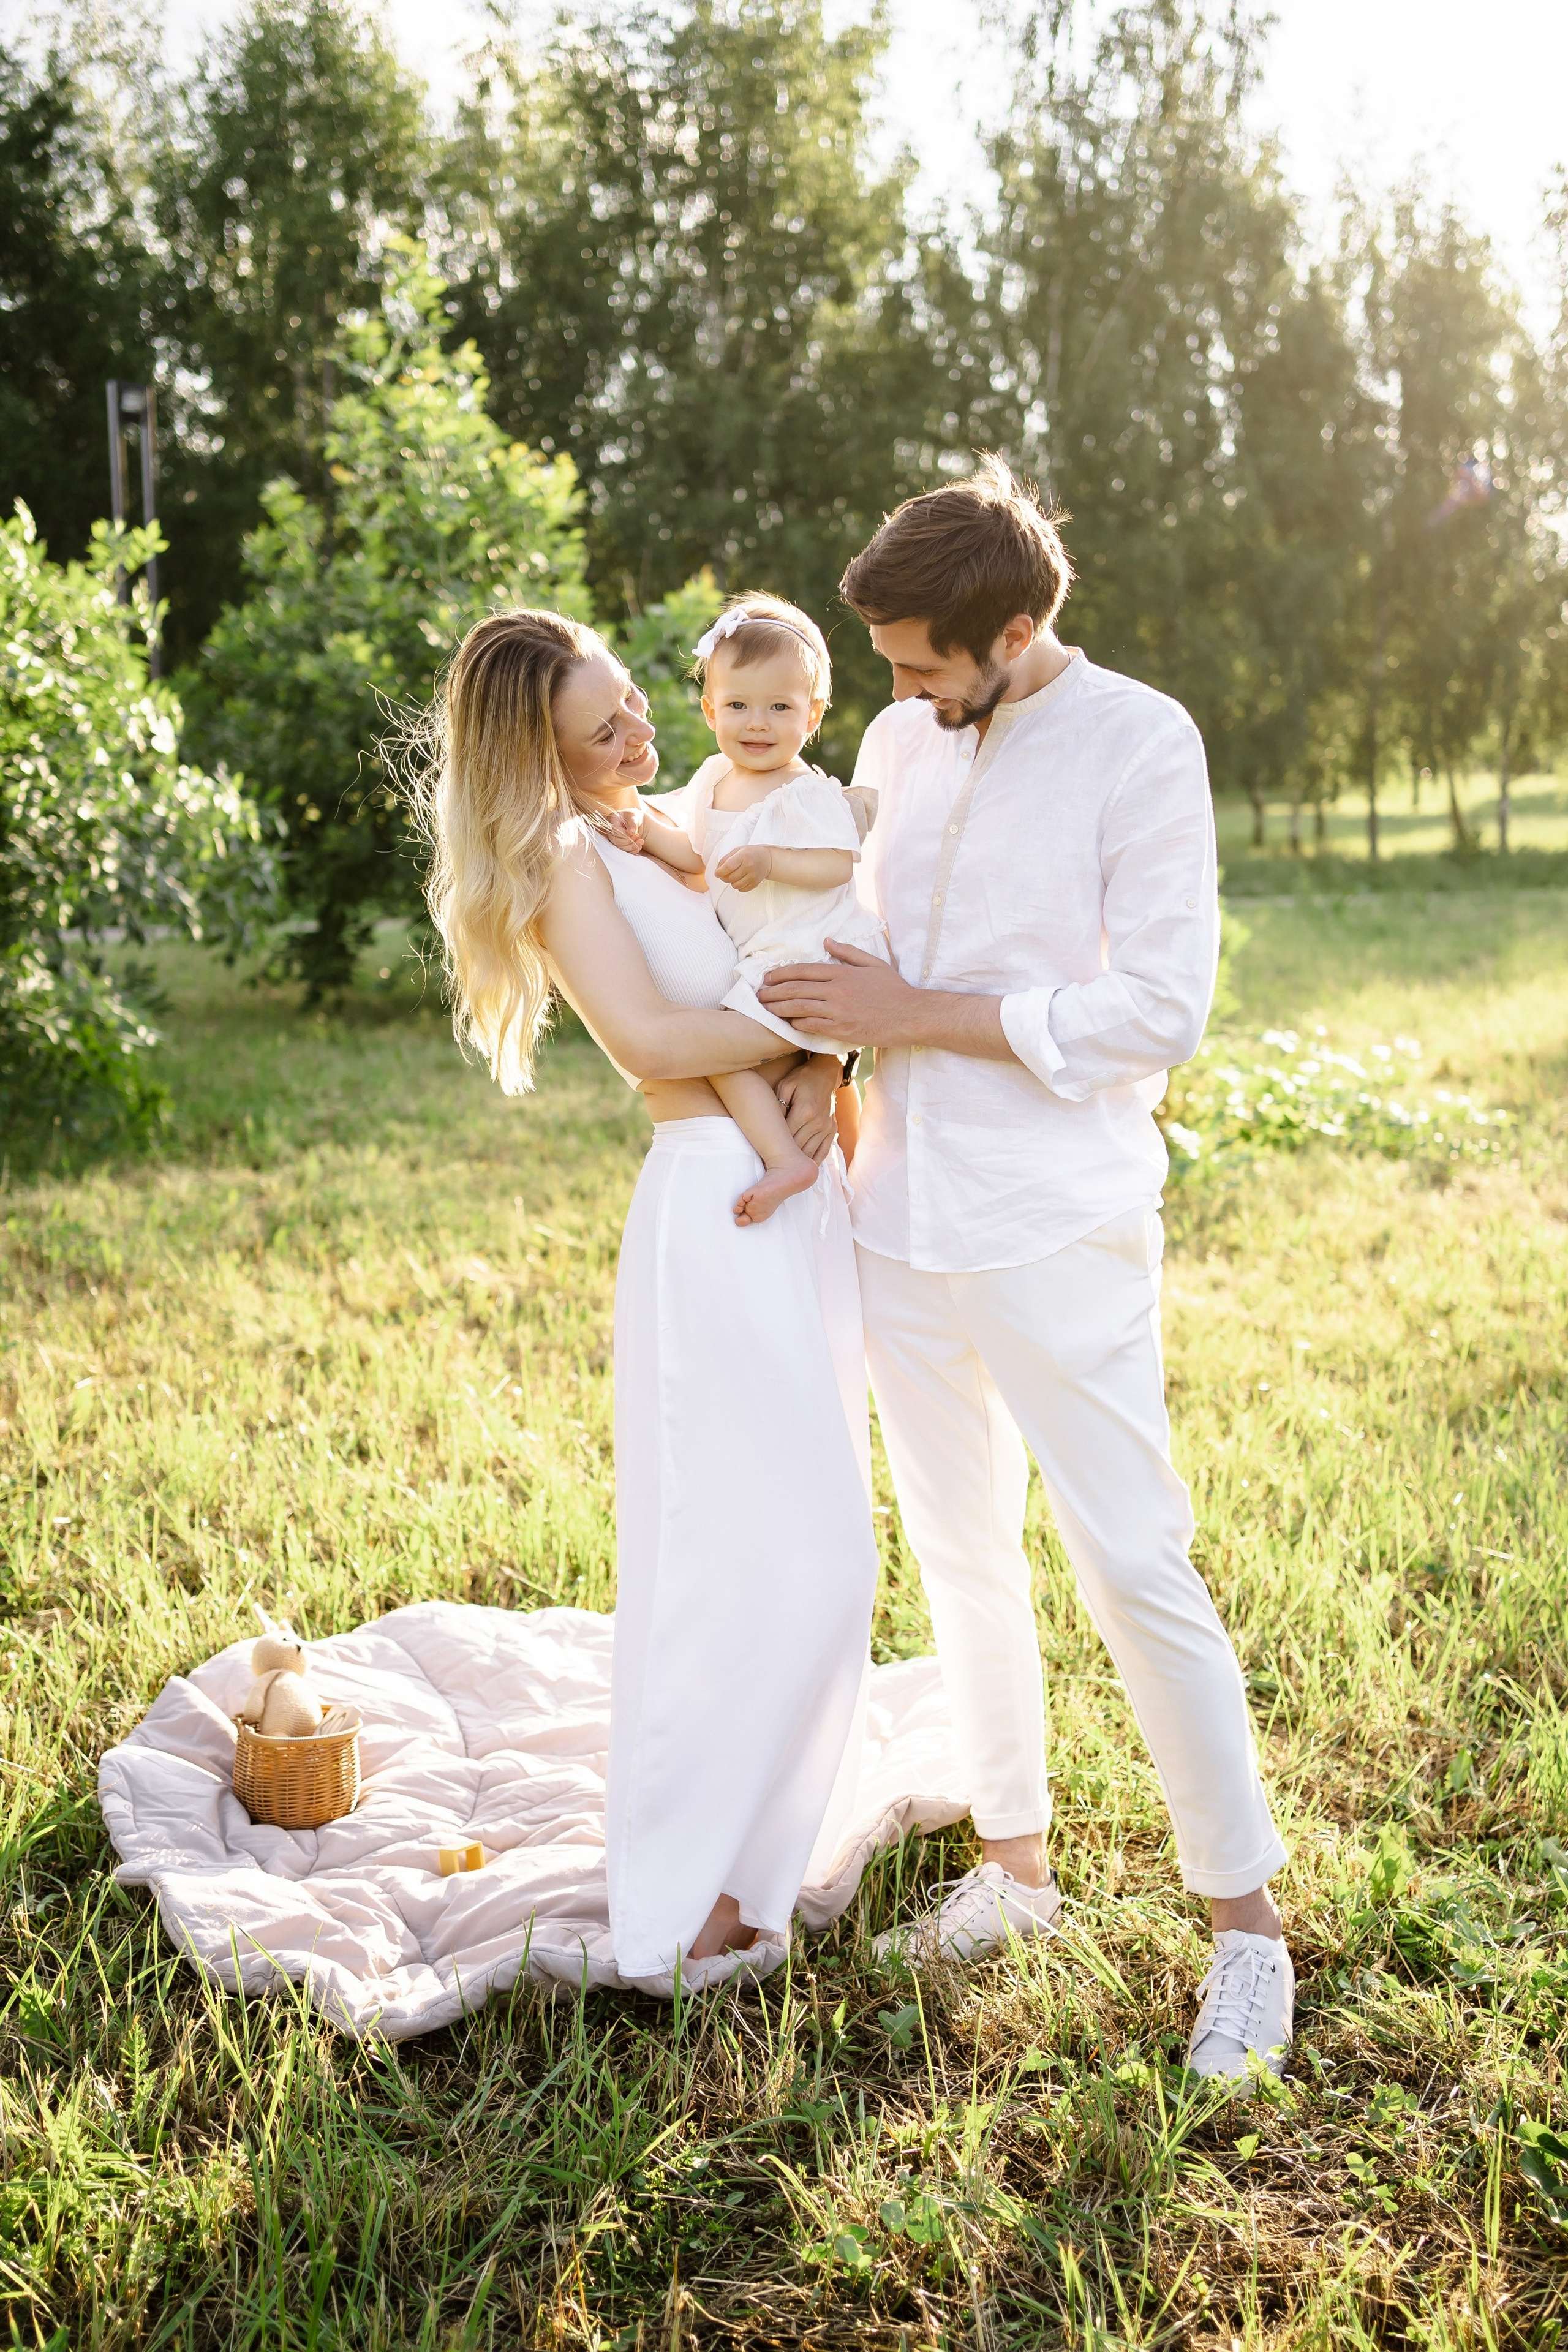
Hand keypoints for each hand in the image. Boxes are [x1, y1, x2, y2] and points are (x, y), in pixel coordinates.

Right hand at [604, 808, 643, 854]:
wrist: (635, 822)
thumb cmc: (633, 817)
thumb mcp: (634, 816)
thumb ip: (633, 822)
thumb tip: (631, 832)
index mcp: (612, 820)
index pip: (615, 831)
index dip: (625, 834)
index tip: (635, 832)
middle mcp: (610, 831)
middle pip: (616, 841)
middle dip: (629, 841)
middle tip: (638, 835)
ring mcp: (613, 839)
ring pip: (620, 848)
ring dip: (632, 846)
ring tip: (641, 841)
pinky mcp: (619, 845)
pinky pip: (624, 852)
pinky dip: (633, 851)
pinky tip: (639, 846)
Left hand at [714, 844, 771, 891]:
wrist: (766, 859)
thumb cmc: (749, 854)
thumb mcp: (737, 851)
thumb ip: (725, 859)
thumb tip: (717, 871)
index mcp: (743, 856)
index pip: (728, 866)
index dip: (720, 872)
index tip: (717, 874)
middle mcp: (749, 866)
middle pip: (730, 878)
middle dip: (724, 877)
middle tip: (725, 874)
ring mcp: (753, 875)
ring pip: (735, 885)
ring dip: (732, 882)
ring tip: (735, 875)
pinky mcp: (755, 883)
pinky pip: (741, 889)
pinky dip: (739, 886)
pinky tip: (741, 879)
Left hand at [757, 939, 914, 1044]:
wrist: (910, 1015)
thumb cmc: (894, 989)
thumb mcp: (872, 964)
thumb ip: (848, 951)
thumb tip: (827, 941)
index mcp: (842, 972)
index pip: (803, 970)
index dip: (781, 974)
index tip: (768, 977)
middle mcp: (836, 989)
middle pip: (795, 989)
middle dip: (773, 992)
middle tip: (758, 995)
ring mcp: (837, 1010)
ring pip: (799, 1008)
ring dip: (779, 1008)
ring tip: (765, 1009)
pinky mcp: (841, 1028)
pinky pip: (811, 1025)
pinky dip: (797, 1024)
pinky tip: (789, 1023)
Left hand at [775, 1056, 839, 1161]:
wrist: (825, 1075)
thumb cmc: (801, 1079)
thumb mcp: (785, 1085)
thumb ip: (778, 1104)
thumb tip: (772, 1124)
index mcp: (805, 1111)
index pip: (786, 1136)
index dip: (773, 1147)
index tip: (763, 1154)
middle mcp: (817, 1122)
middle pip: (797, 1147)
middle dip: (783, 1158)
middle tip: (771, 1166)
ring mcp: (826, 1128)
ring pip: (808, 1153)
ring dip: (796, 1163)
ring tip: (784, 1170)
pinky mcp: (832, 1131)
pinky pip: (822, 1153)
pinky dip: (812, 1162)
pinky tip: (802, 1167)